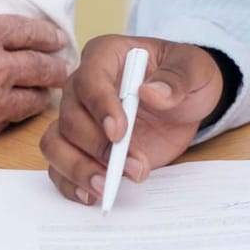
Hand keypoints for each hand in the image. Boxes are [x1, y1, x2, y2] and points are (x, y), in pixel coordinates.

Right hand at [0, 0, 69, 189]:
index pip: (28, 30)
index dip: (47, 33)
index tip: (56, 37)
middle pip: (42, 67)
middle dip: (56, 66)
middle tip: (62, 67)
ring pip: (34, 100)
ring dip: (44, 95)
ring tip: (48, 95)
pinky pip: (11, 124)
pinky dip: (19, 119)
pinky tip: (18, 117)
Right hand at [39, 36, 225, 204]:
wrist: (187, 103)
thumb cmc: (185, 77)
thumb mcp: (195, 70)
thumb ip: (177, 79)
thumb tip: (152, 93)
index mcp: (106, 55)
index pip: (90, 79)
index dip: (100, 107)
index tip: (119, 132)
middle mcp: (83, 86)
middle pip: (70, 117)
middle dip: (98, 147)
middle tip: (133, 167)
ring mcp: (79, 119)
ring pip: (55, 143)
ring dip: (78, 168)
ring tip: (106, 187)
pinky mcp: (82, 148)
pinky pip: (60, 166)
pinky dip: (71, 182)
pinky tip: (92, 194)